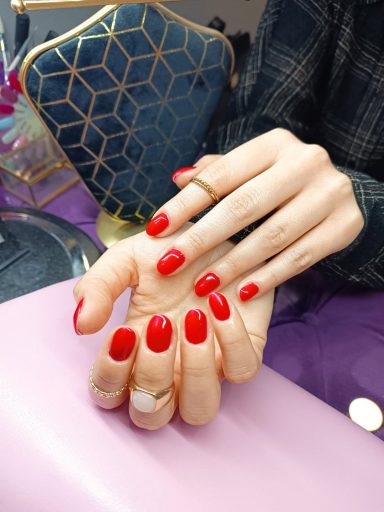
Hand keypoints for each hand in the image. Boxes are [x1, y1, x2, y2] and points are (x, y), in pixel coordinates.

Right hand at [74, 226, 273, 429]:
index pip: (110, 393)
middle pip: (152, 415)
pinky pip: (242, 371)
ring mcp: (208, 367)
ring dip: (193, 370)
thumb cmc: (169, 253)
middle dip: (152, 374)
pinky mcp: (243, 354)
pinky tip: (218, 304)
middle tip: (159, 325)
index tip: (123, 331)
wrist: (216, 231)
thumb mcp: (126, 259)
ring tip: (192, 318)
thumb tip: (82, 325)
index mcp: (135, 352)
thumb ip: (99, 287)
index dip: (111, 372)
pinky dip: (231, 342)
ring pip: (200, 410)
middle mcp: (169, 369)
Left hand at [145, 129, 363, 300]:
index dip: (184, 204)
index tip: (154, 230)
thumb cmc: (281, 182)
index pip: (221, 175)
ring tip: (203, 286)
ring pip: (272, 235)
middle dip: (202, 238)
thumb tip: (179, 180)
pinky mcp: (345, 225)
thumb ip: (217, 173)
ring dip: (233, 264)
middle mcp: (305, 161)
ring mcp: (330, 193)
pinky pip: (301, 257)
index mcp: (274, 143)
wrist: (339, 192)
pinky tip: (244, 292)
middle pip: (244, 206)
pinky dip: (269, 277)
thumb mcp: (253, 168)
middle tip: (170, 264)